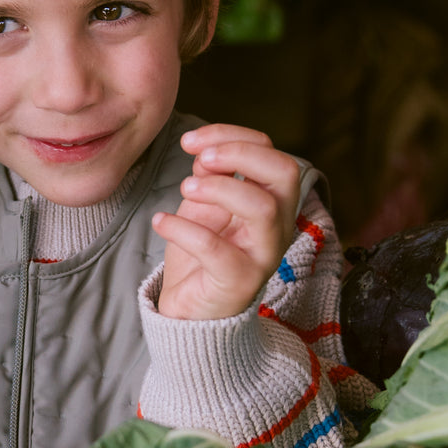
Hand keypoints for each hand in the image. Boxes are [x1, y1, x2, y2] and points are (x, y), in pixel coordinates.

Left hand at [152, 124, 301, 320]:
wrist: (192, 311)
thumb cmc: (203, 254)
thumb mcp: (204, 205)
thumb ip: (210, 175)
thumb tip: (204, 148)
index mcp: (272, 202)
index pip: (272, 154)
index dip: (233, 137)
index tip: (192, 141)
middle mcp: (277, 226)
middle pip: (285, 173)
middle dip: (240, 154)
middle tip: (201, 158)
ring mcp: (262, 255)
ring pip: (262, 208)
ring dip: (219, 188)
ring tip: (185, 188)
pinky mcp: (239, 282)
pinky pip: (218, 250)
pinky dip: (184, 229)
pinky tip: (161, 221)